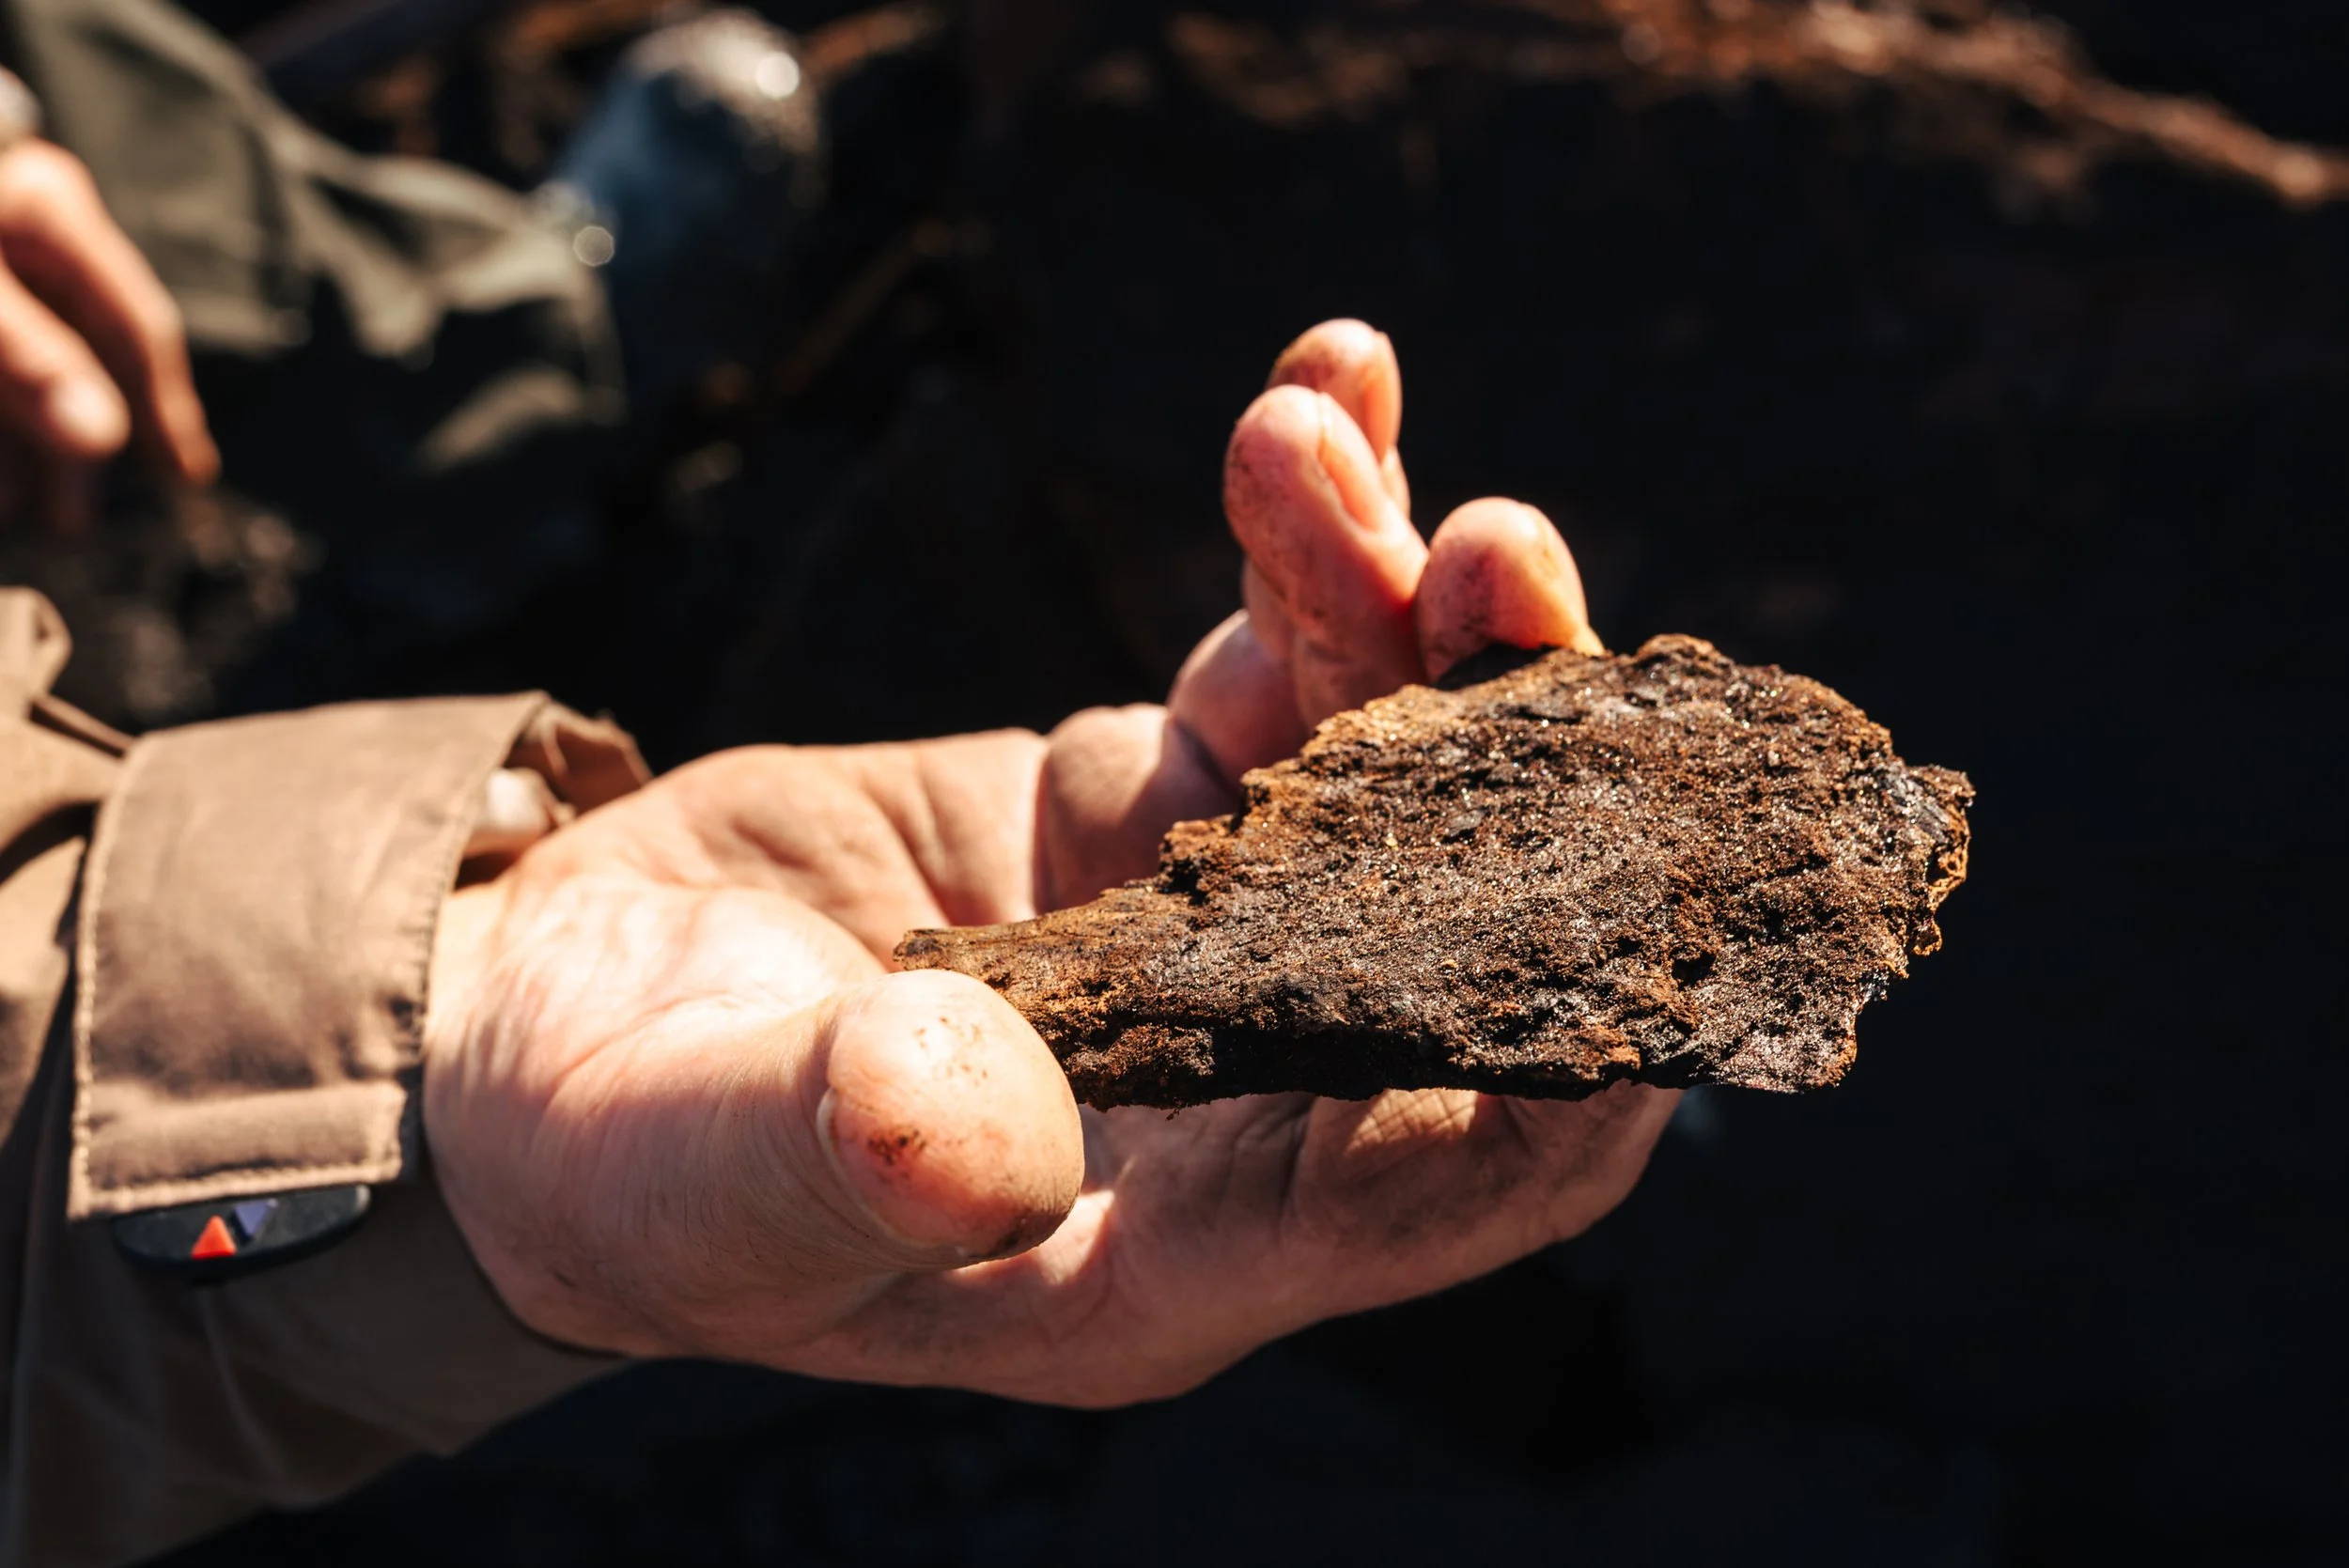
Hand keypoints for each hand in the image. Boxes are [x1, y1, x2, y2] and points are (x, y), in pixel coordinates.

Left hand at [0, 139, 216, 533]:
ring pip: (19, 371)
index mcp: (50, 214)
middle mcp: (23, 238)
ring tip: (16, 513)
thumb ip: (31, 359)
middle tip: (73, 522)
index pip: (131, 323)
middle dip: (72, 445)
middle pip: (77, 356)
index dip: (163, 407)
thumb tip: (100, 441)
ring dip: (18, 447)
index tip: (184, 477)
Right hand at [425, 320, 1676, 1402]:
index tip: (1635, 890)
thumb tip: (975, 1112)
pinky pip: (1258, 661)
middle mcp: (1238, 1084)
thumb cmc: (628, 1160)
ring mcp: (1198, 929)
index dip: (1568, 1054)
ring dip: (1367, 588)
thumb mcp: (702, 1173)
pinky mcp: (1138, 803)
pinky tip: (1332, 387)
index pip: (1447, 1173)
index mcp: (1182, 1237)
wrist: (546, 1027)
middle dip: (1487, 730)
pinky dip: (1297, 538)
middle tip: (1490, 553)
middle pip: (1445, 909)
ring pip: (1362, 752)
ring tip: (1312, 435)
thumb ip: (843, 1146)